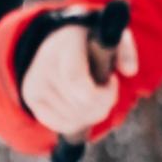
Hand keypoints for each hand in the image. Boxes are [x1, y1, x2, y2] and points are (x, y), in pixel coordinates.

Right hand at [21, 20, 139, 139]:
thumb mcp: (111, 36)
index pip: (76, 80)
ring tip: (94, 95)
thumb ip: (126, 49)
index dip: (103, 92)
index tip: (113, 80)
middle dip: (104, 104)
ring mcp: (35, 83)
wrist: (56, 38)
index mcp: (66, 45)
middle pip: (81, 105)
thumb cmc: (90, 40)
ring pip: (74, 118)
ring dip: (93, 113)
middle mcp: (44, 64)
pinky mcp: (31, 98)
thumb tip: (129, 71)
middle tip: (107, 89)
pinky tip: (82, 105)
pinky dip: (79, 121)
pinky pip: (62, 125)